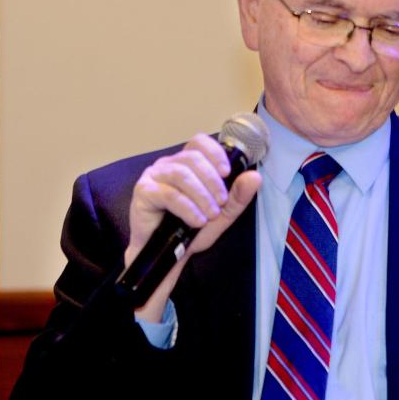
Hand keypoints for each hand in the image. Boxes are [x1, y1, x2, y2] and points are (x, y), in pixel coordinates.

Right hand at [124, 132, 261, 268]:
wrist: (166, 257)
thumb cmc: (188, 232)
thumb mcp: (220, 216)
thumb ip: (237, 197)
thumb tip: (255, 177)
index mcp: (184, 164)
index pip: (199, 142)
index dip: (215, 153)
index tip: (227, 173)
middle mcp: (167, 165)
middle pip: (192, 158)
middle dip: (212, 181)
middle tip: (221, 203)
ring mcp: (153, 177)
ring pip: (181, 174)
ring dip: (201, 195)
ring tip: (210, 215)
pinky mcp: (143, 192)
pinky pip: (168, 194)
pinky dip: (187, 208)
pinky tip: (196, 221)